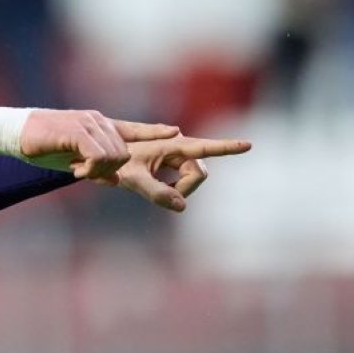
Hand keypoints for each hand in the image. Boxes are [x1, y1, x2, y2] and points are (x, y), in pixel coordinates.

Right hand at [20, 110, 180, 183]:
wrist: (15, 133)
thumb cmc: (41, 145)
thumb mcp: (73, 156)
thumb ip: (95, 165)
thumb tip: (115, 178)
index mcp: (99, 126)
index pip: (133, 128)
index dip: (155, 131)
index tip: (176, 132)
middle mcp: (98, 122)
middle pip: (125, 153)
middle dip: (110, 170)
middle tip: (83, 173)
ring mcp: (88, 124)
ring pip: (115, 156)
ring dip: (97, 170)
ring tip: (75, 169)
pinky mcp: (77, 131)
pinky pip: (99, 156)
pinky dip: (91, 167)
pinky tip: (74, 168)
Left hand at [117, 135, 251, 211]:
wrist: (105, 159)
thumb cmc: (117, 164)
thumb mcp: (134, 179)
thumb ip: (156, 192)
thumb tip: (182, 207)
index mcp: (172, 145)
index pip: (205, 147)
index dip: (227, 148)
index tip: (248, 145)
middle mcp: (179, 147)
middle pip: (199, 174)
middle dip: (185, 188)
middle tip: (161, 193)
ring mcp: (178, 155)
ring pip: (193, 179)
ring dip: (178, 189)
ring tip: (154, 186)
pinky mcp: (174, 162)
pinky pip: (184, 180)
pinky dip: (174, 188)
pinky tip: (158, 185)